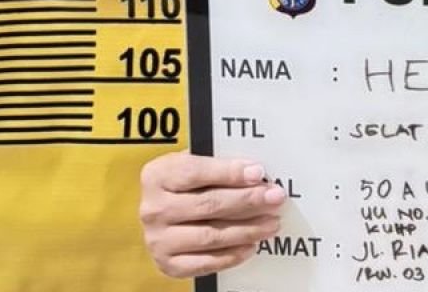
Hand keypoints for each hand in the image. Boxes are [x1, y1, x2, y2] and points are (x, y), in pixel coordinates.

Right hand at [139, 151, 285, 277]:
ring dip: (246, 229)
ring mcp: (158, 239)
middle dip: (247, 200)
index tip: (258, 173)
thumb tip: (256, 172)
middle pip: (208, 205)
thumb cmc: (185, 184)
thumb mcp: (195, 164)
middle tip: (274, 198)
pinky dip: (231, 255)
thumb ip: (219, 164)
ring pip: (210, 235)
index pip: (196, 172)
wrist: (161, 214)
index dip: (229, 173)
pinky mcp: (168, 263)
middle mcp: (154, 208)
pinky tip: (251, 245)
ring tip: (271, 223)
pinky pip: (204, 263)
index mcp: (158, 175)